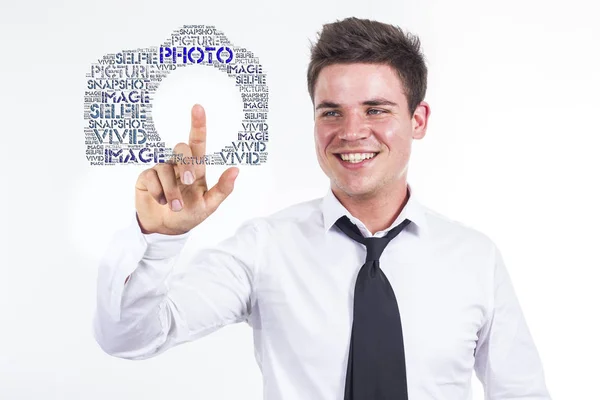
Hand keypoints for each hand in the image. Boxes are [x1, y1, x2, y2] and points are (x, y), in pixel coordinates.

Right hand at [135, 104, 238, 234]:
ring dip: (171, 190)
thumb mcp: (209, 205)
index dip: (198, 125)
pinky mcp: (146, 178)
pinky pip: (150, 176)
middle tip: (188, 182)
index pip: (197, 143)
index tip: (198, 108)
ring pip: (164, 168)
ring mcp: (161, 170)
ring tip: (174, 206)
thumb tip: (236, 170)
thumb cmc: (189, 215)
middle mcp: (178, 165)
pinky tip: (160, 201)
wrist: (165, 230)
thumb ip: (223, 189)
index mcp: (196, 168)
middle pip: (181, 149)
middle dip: (185, 164)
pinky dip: (157, 191)